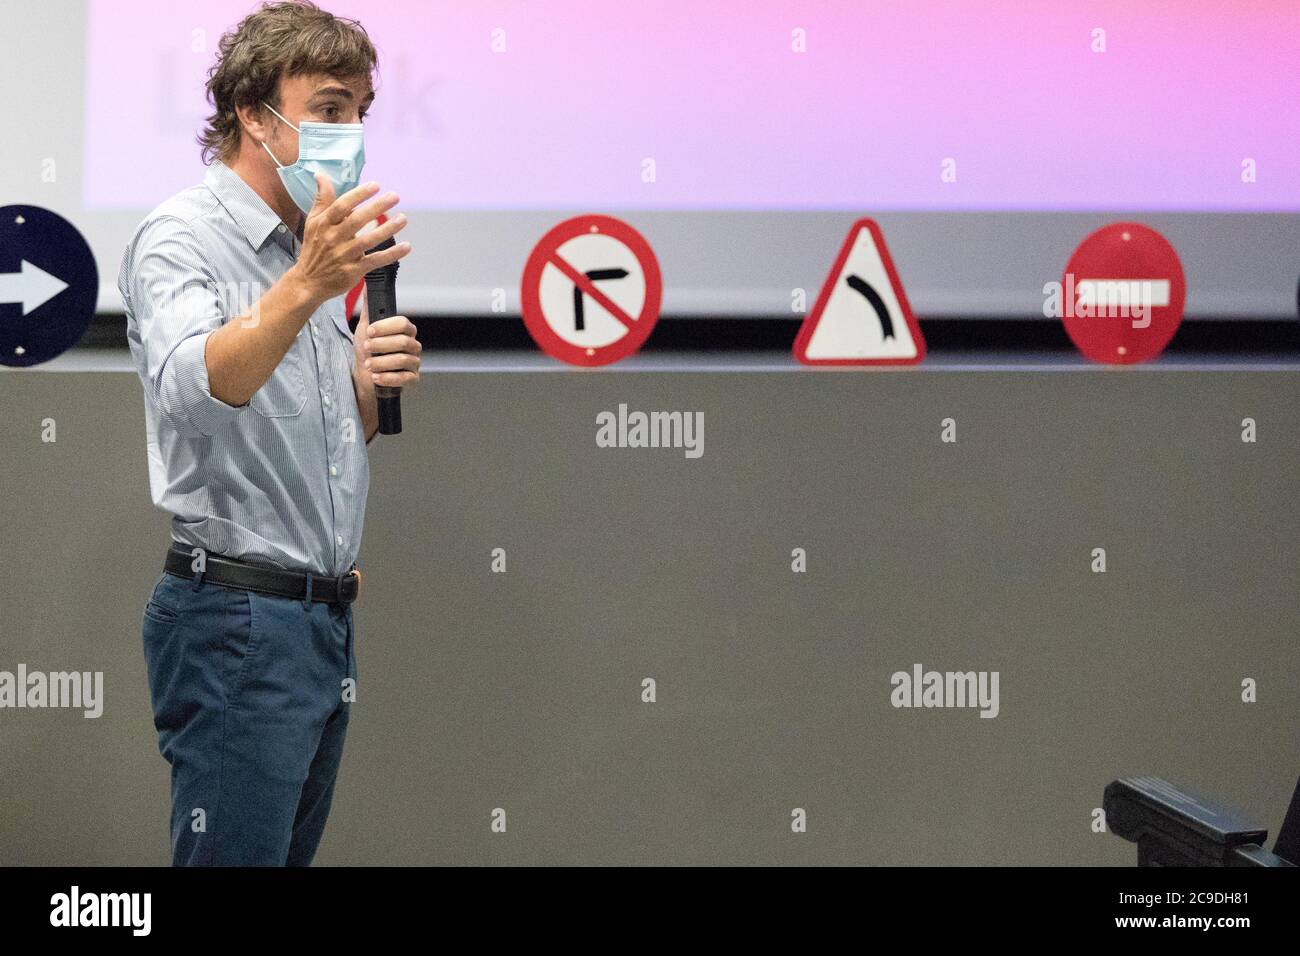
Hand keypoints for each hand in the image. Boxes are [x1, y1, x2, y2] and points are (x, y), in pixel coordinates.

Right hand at [291, 174, 410, 302]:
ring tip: (403, 218)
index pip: (342, 205)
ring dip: (388, 229)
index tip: (375, 185)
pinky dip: (392, 254)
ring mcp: (344, 255)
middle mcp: (333, 238)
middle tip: (395, 196)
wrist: (308, 281)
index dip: (359, 195)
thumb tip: (321, 174)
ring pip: (368, 240)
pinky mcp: (353, 271)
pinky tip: (406, 246)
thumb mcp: (313, 222)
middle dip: (377, 207)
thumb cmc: (313, 248)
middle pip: (357, 220)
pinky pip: (376, 261)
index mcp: (324, 224)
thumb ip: (322, 199)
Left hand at [356, 296, 420, 389]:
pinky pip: (404, 378)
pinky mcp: (412, 379)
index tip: (370, 331)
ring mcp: (414, 362)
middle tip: (367, 347)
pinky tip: (375, 377)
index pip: (403, 323)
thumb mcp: (365, 328)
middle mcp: (413, 345)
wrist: (364, 375)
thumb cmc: (368, 351)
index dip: (386, 327)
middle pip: (403, 342)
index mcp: (405, 331)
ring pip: (402, 360)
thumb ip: (369, 310)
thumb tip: (366, 286)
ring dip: (381, 362)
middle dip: (381, 345)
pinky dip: (387, 378)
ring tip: (368, 365)